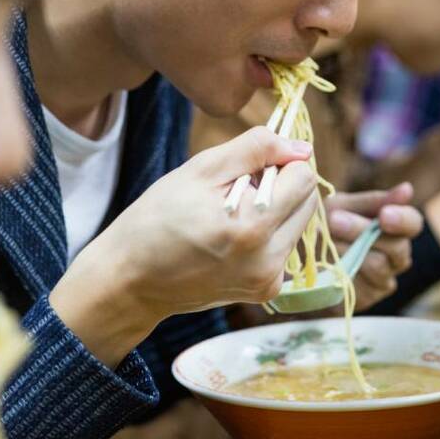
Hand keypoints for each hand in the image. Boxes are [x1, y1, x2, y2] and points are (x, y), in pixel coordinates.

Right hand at [51, 127, 318, 366]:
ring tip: (231, 213)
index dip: (280, 162)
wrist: (131, 280)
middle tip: (238, 188)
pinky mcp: (266, 291)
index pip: (304, 178)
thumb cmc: (158, 218)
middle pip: (309, 201)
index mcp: (253, 226)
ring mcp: (270, 280)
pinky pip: (284, 246)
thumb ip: (256, 150)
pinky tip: (232, 236)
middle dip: (282, 185)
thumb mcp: (200, 170)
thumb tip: (302, 147)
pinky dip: (268, 233)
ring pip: (299, 223)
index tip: (250, 166)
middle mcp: (270, 259)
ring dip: (276, 209)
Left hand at [325, 183, 420, 309]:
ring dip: (349, 250)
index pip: (413, 223)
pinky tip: (327, 262)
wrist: (303, 257)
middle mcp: (397, 256)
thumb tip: (408, 189)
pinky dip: (342, 271)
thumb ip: (374, 201)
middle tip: (335, 219)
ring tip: (326, 239)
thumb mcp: (345, 206)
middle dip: (363, 231)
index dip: (402, 219)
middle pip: (397, 247)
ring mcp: (384, 280)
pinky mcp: (367, 299)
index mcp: (397, 228)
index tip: (384, 215)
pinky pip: (361, 285)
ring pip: (379, 266)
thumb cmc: (329, 225)